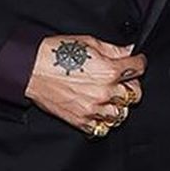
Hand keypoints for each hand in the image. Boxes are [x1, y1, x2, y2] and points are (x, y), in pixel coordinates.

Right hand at [26, 35, 143, 135]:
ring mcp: (93, 109)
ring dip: (118, 105)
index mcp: (108, 70)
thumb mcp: (88, 42)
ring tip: (109, 97)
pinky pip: (103, 128)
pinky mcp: (81, 120)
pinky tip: (98, 110)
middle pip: (135, 94)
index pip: (138, 68)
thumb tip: (129, 51)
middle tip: (121, 80)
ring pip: (122, 114)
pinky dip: (103, 120)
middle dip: (131, 85)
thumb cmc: (55, 53)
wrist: (30, 69)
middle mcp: (104, 91)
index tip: (136, 63)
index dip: (139, 63)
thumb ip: (113, 49)